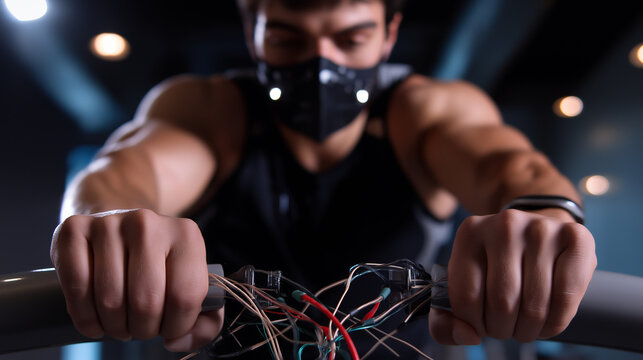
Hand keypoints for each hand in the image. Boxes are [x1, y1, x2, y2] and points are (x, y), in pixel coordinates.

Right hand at [50, 209, 222, 351]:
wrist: (121, 229)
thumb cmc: (161, 265)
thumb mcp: (192, 284)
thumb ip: (205, 320)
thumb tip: (178, 341)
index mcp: (186, 234)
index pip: (186, 295)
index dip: (177, 326)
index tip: (171, 329)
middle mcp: (147, 223)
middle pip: (146, 302)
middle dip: (145, 330)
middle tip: (143, 328)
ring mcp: (109, 224)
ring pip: (110, 300)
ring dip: (116, 327)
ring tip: (122, 323)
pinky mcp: (74, 230)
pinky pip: (76, 289)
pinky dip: (85, 318)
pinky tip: (96, 321)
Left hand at [429, 208, 596, 343]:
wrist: (537, 230)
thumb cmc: (497, 265)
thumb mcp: (465, 282)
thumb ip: (447, 319)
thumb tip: (468, 335)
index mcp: (470, 232)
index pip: (466, 296)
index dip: (473, 323)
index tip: (479, 324)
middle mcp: (505, 225)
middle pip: (502, 302)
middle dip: (502, 329)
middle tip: (505, 328)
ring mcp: (541, 229)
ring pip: (534, 305)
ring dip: (528, 330)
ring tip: (524, 327)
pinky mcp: (576, 237)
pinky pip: (565, 297)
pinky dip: (555, 321)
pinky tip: (547, 321)